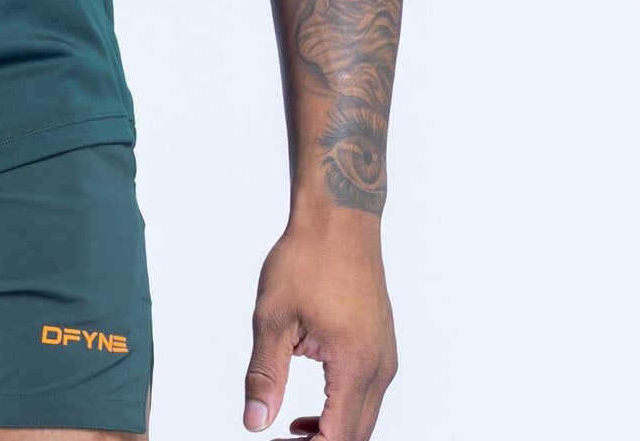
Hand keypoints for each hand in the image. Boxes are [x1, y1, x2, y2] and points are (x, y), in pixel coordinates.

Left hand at [243, 213, 397, 439]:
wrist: (339, 220)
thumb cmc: (306, 259)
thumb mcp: (273, 316)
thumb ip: (265, 374)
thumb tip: (254, 423)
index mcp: (355, 364)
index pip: (338, 438)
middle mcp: (379, 368)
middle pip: (356, 436)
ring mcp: (385, 358)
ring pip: (362, 420)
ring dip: (329, 434)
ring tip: (289, 435)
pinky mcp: (381, 348)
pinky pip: (365, 398)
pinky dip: (339, 413)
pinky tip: (306, 413)